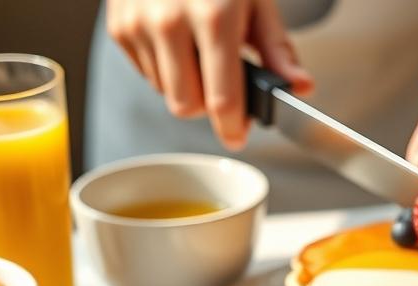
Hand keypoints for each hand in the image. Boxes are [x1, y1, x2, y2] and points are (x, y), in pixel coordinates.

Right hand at [106, 0, 313, 149]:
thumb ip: (276, 48)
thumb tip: (299, 86)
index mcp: (213, 17)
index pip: (222, 99)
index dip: (232, 127)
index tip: (237, 136)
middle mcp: (170, 22)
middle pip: (187, 106)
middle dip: (207, 104)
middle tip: (221, 81)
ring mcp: (138, 24)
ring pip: (164, 93)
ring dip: (184, 83)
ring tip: (196, 48)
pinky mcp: (119, 27)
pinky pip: (145, 73)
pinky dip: (163, 66)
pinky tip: (174, 39)